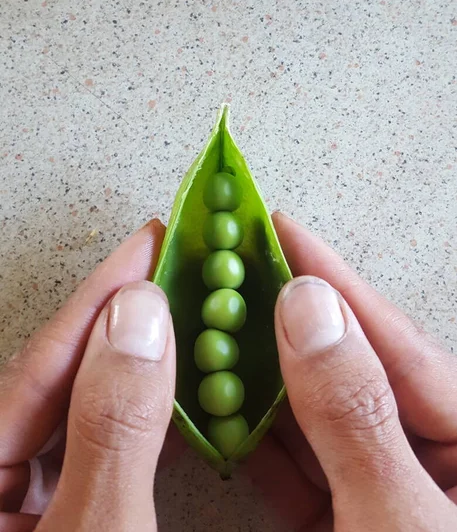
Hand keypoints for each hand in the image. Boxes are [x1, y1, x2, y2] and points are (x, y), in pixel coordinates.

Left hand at [0, 219, 182, 531]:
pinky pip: (100, 443)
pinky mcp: (59, 512)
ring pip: (83, 406)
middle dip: (123, 320)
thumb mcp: (99, 531)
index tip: (152, 242)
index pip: (39, 362)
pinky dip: (144, 417)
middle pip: (60, 377)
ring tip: (182, 315)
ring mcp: (21, 498)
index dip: (102, 296)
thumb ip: (112, 429)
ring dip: (138, 363)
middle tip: (173, 267)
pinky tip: (175, 393)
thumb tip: (140, 315)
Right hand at [247, 212, 456, 530]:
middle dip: (286, 320)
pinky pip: (295, 466)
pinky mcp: (341, 521)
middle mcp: (426, 456)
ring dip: (260, 375)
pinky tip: (219, 407)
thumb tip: (306, 309)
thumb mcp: (400, 518)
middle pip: (347, 369)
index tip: (279, 229)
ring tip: (215, 322)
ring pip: (313, 414)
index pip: (395, 341)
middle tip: (236, 267)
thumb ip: (356, 416)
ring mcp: (379, 487)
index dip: (333, 281)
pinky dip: (254, 440)